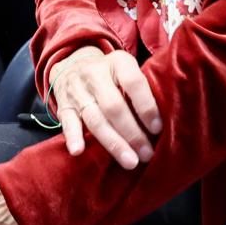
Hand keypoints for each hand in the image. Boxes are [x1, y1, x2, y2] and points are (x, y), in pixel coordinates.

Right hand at [47, 47, 161, 168]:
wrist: (73, 64)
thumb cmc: (111, 74)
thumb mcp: (127, 70)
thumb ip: (141, 89)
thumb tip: (162, 124)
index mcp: (118, 62)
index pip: (134, 83)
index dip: (146, 107)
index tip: (157, 128)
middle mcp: (95, 74)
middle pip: (114, 107)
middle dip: (132, 133)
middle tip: (147, 154)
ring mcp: (77, 90)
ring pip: (95, 119)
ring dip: (113, 143)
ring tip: (130, 161)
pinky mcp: (64, 105)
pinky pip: (67, 122)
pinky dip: (73, 137)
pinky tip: (79, 151)